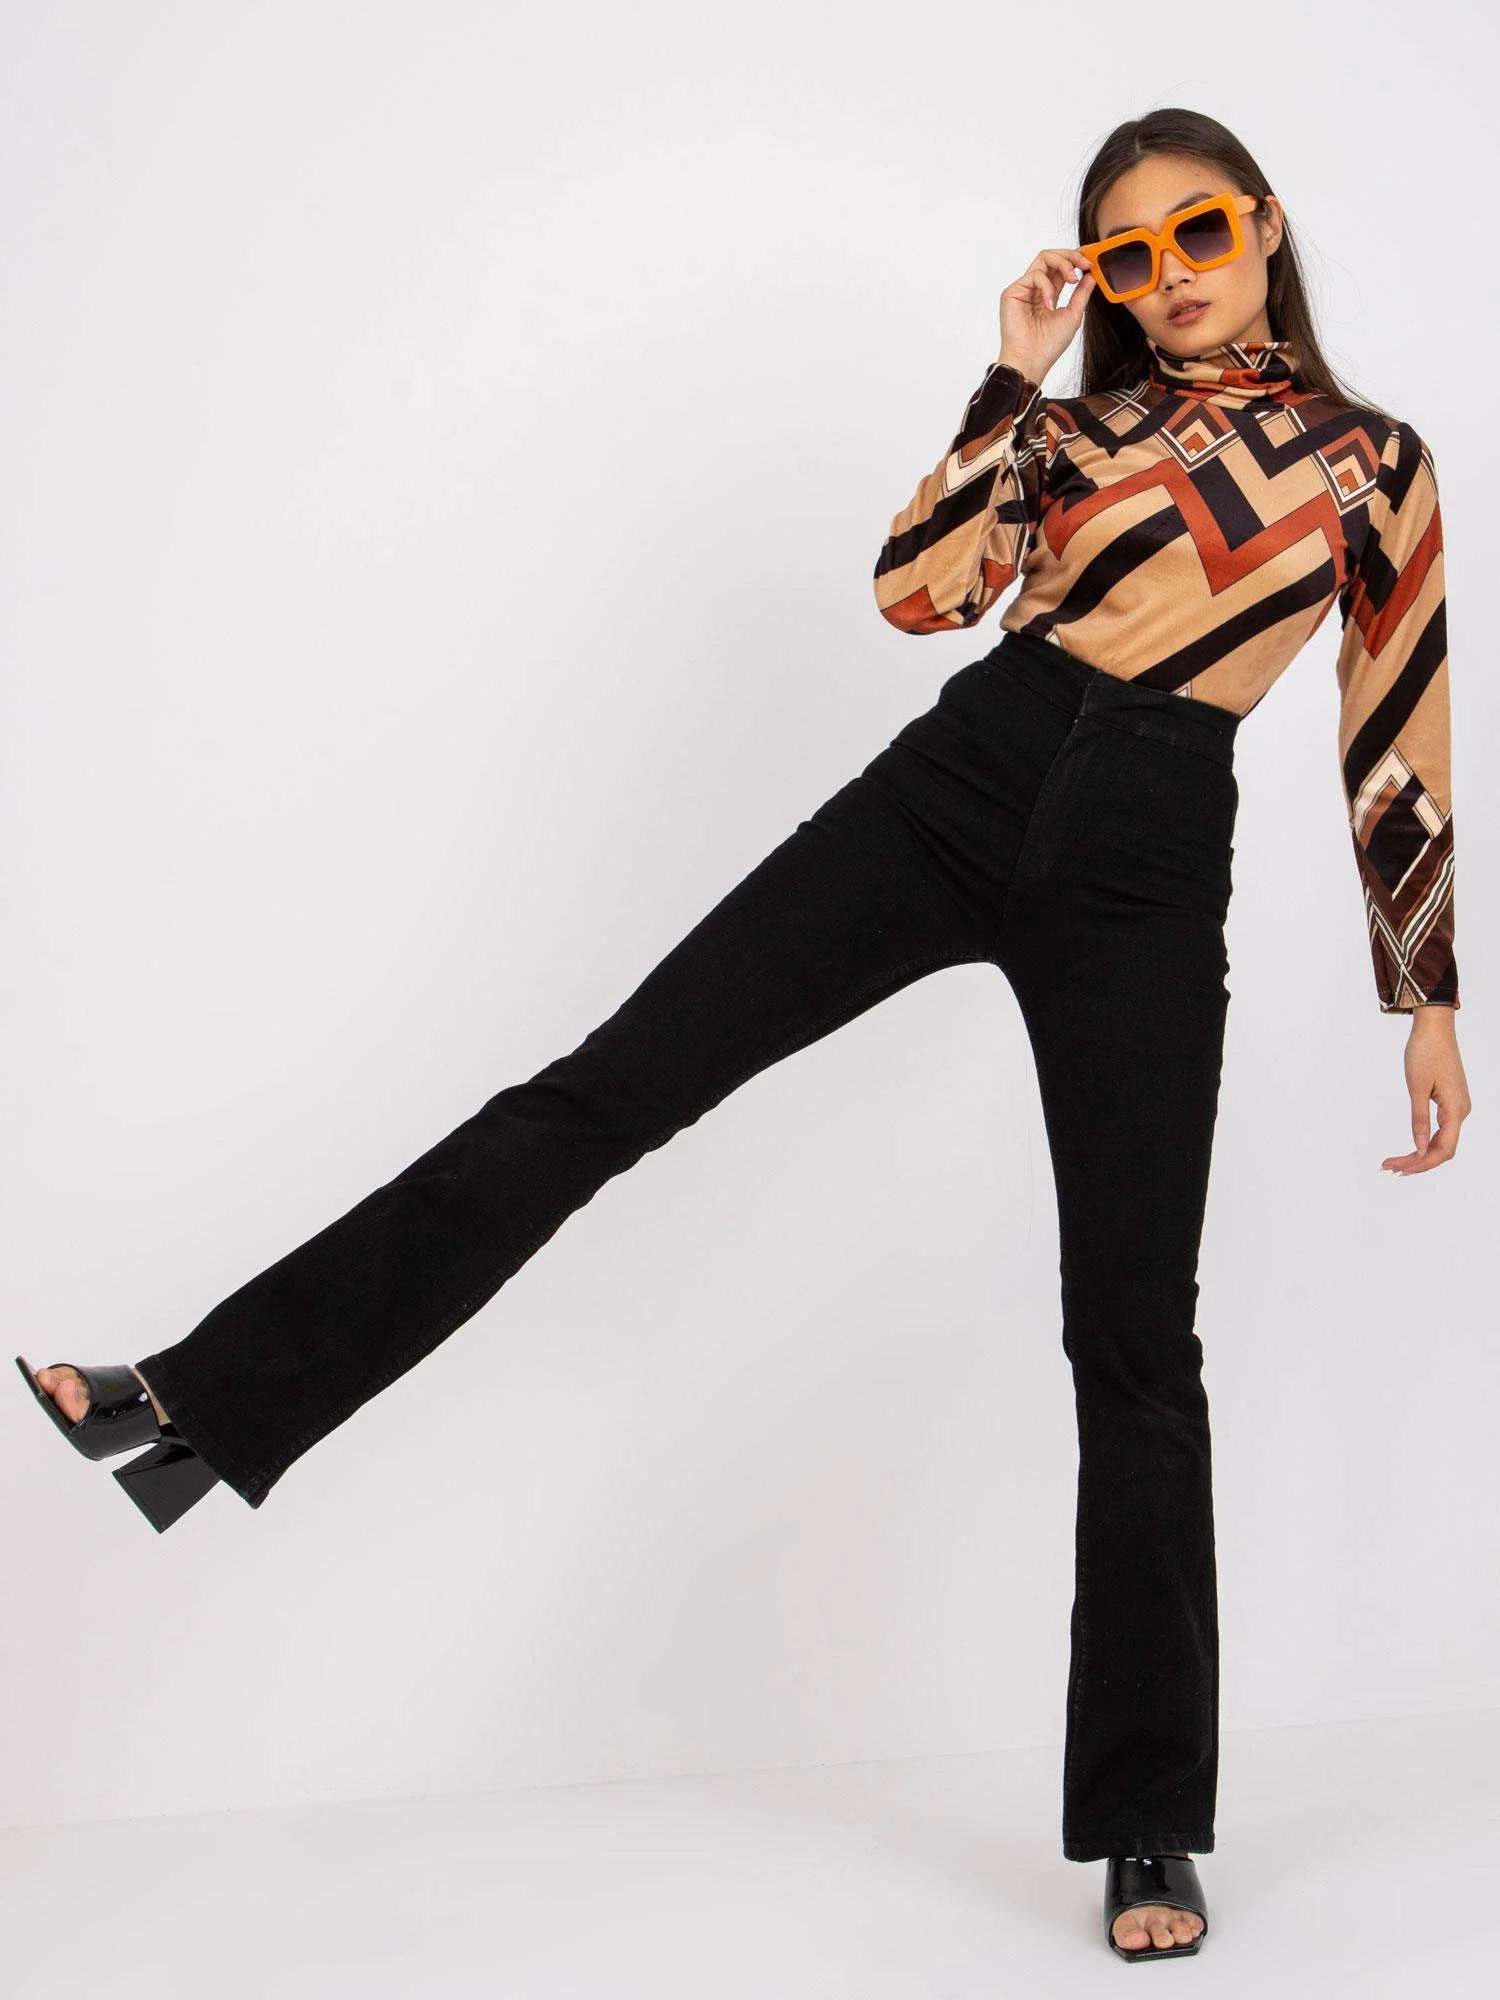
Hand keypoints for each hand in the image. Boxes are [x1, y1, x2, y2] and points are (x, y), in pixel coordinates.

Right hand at [997, 248, 1095, 387]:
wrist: (1032, 361)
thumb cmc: (1049, 345)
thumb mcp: (1073, 314)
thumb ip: (1082, 293)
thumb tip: (1092, 273)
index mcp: (1048, 293)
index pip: (1062, 266)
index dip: (1076, 257)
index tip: (1093, 255)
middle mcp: (1035, 288)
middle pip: (1052, 256)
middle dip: (1072, 255)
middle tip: (1086, 264)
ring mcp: (1024, 289)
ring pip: (1044, 258)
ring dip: (1063, 263)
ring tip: (1073, 280)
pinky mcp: (1013, 292)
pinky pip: (1035, 276)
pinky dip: (1047, 287)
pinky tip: (1050, 305)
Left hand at [1382, 1008, 1470, 1173]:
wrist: (1434, 1027)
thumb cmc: (1424, 1052)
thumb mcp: (1417, 1087)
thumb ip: (1419, 1119)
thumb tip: (1419, 1148)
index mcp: (1456, 1109)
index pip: (1443, 1149)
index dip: (1422, 1163)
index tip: (1398, 1169)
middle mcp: (1461, 1110)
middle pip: (1443, 1148)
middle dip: (1417, 1161)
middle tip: (1389, 1167)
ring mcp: (1457, 1106)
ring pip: (1442, 1140)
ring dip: (1420, 1153)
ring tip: (1394, 1161)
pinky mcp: (1451, 1101)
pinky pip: (1441, 1129)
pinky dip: (1425, 1140)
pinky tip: (1410, 1147)